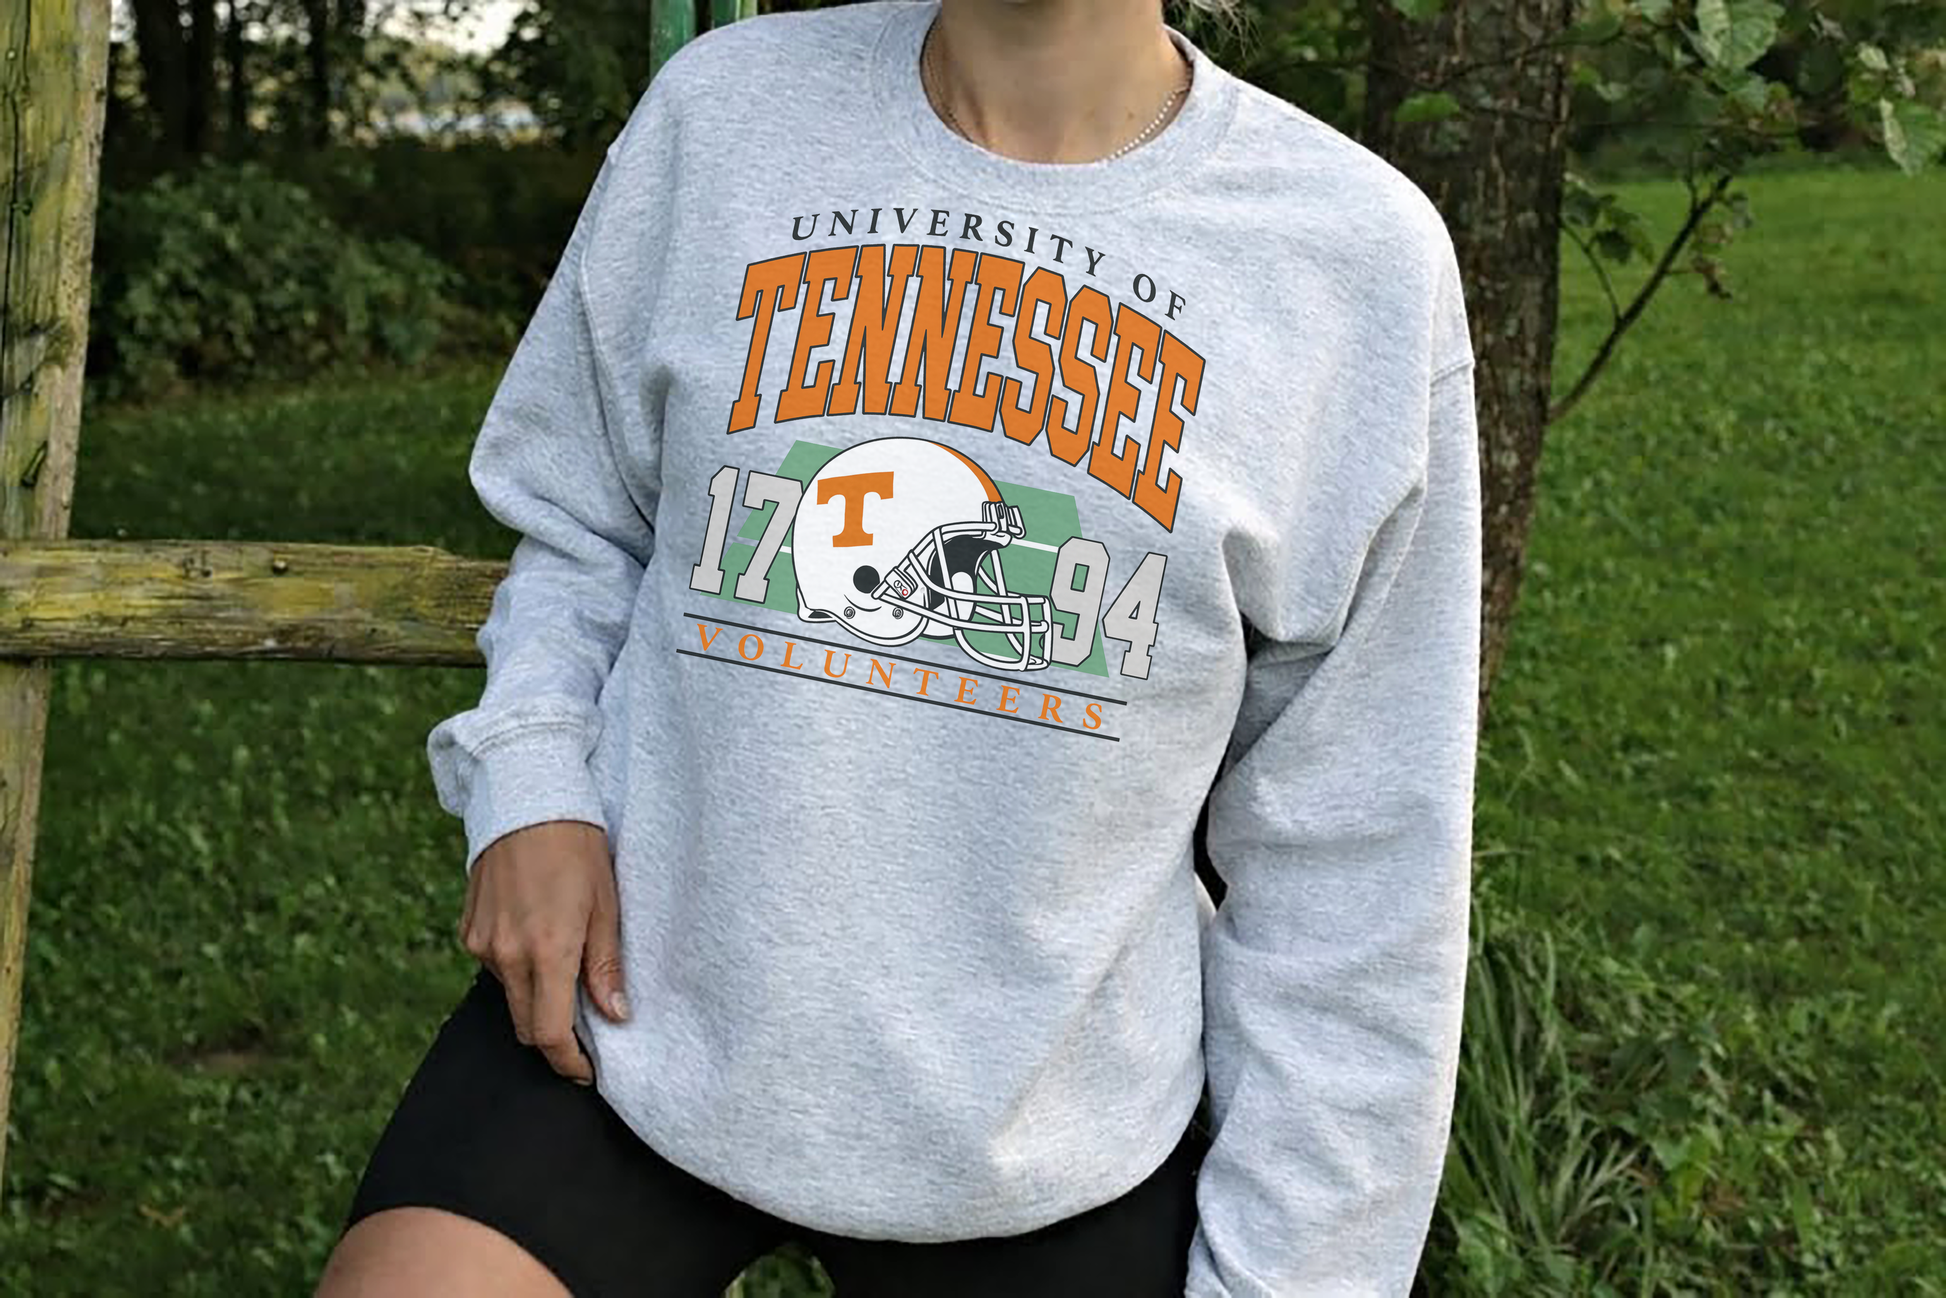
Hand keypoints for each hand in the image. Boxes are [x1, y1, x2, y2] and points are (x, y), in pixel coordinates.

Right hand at [458, 819, 630, 1083]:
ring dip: (535, 999)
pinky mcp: (469, 930)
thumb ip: (605, 966)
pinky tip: (538, 941)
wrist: (527, 800)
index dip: (569, 1062)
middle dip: (554, 1037)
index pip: (551, 1034)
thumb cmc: (577, 849)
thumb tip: (615, 1016)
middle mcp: (506, 955)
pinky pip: (493, 968)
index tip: (587, 1070)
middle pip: (526, 1025)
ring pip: (508, 997)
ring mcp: (481, 944)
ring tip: (565, 971)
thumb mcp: (606, 906)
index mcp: (547, 952)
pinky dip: (516, 970)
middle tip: (584, 1029)